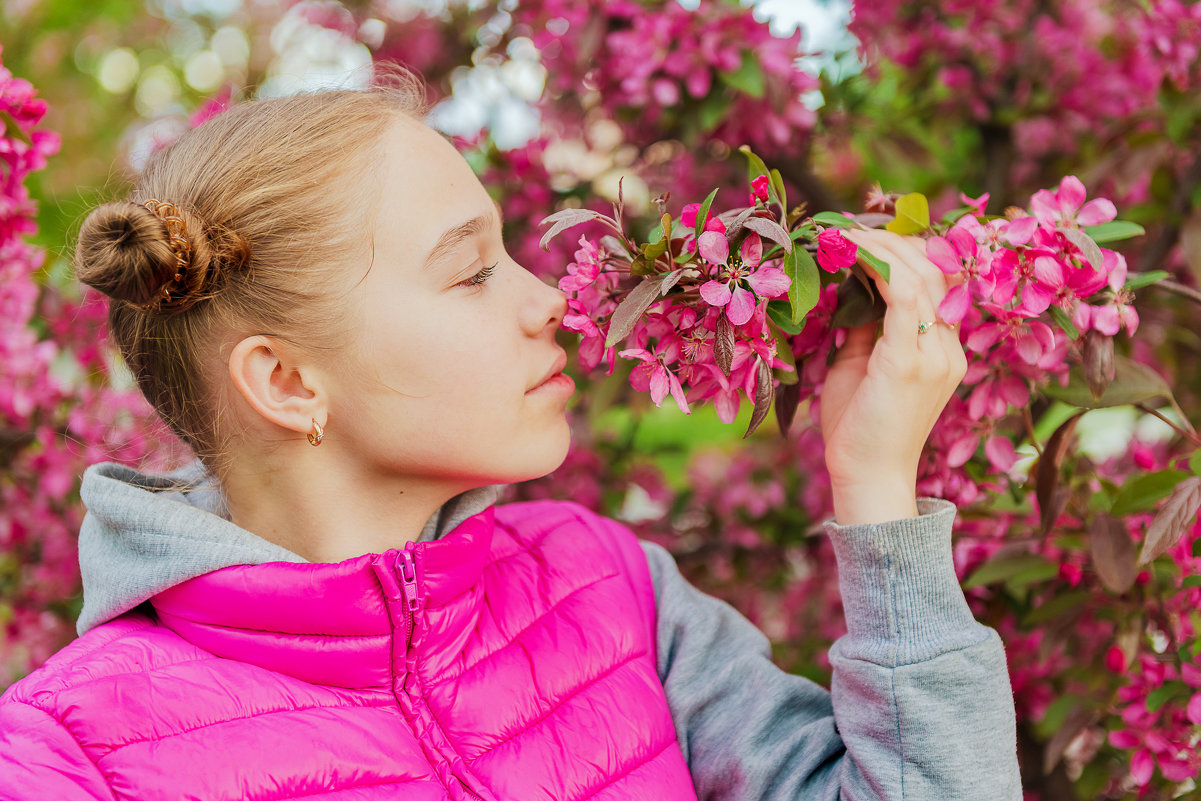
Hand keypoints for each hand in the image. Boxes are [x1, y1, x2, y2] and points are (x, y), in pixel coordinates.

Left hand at [819, 229, 966, 521]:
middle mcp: (949, 349)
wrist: (868, 478)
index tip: (862, 236)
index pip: (936, 284)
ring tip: (843, 232)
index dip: (902, 252)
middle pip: (934, 271)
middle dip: (891, 241)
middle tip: (848, 226)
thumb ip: (866, 332)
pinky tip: (849, 253)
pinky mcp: (910, 362)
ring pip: (921, 276)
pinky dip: (876, 267)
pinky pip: (903, 297)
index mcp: (943, 351)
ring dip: (881, 247)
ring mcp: (936, 355)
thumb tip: (852, 293)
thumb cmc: (858, 429)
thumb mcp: (861, 368)